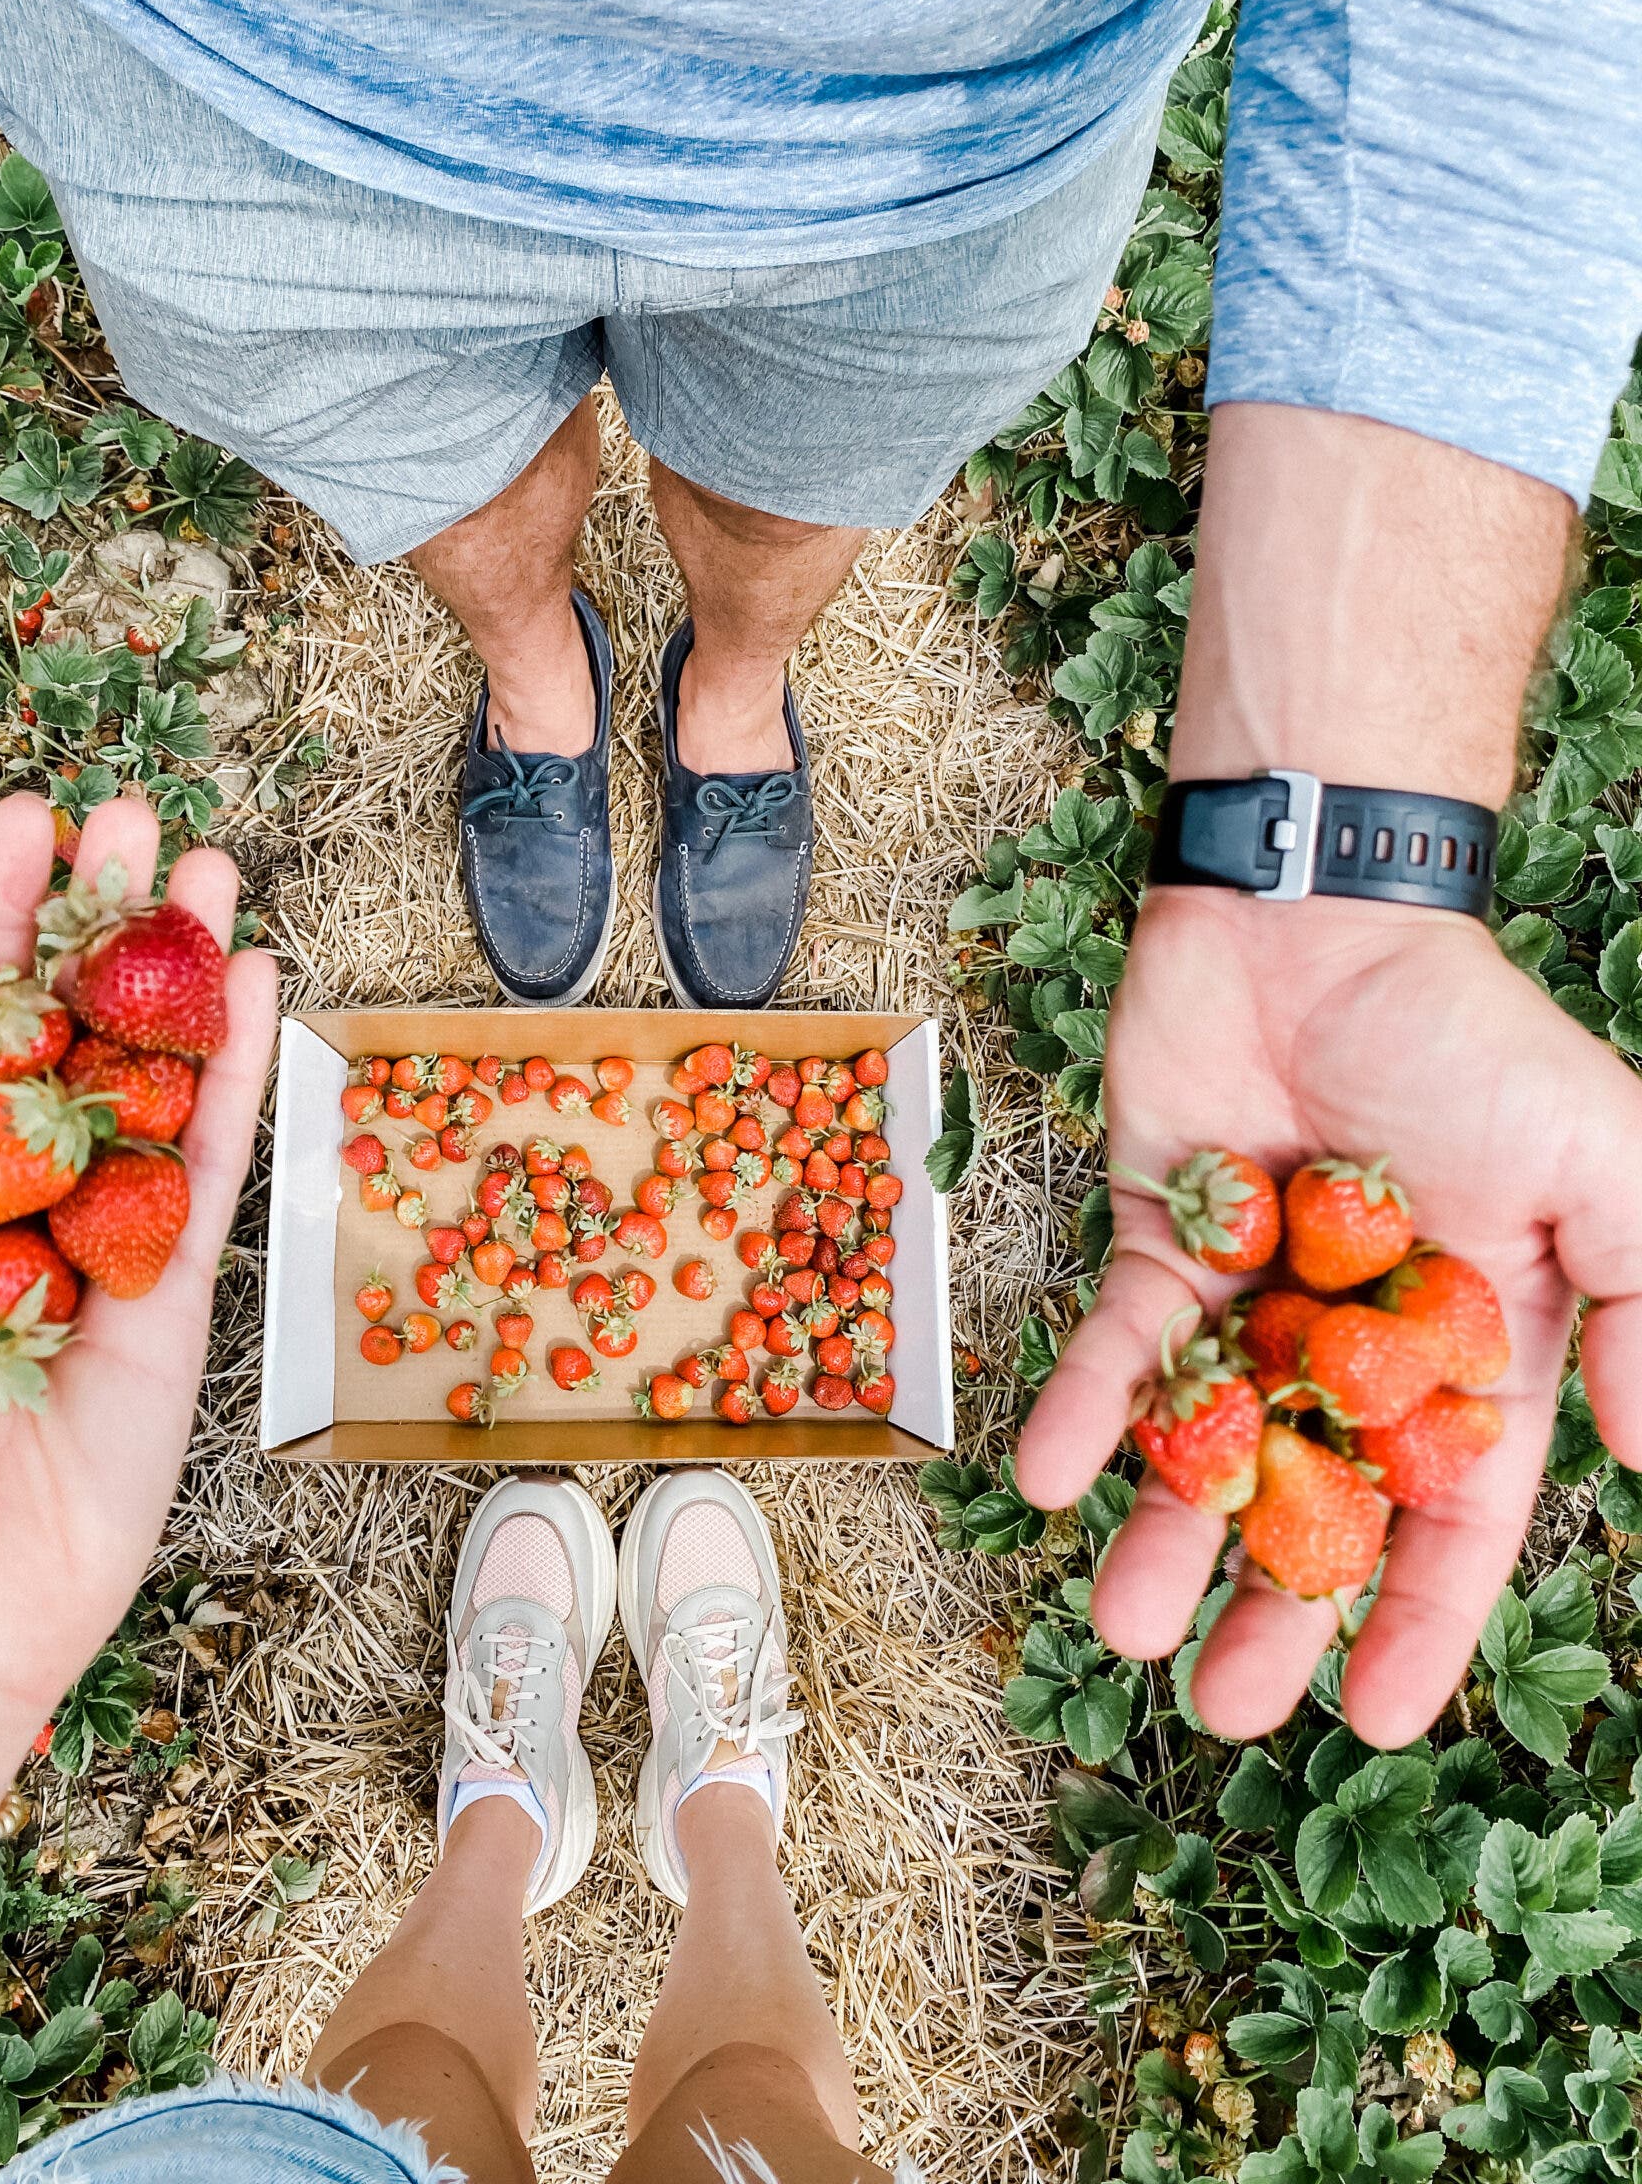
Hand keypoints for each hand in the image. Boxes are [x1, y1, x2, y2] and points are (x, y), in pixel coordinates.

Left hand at [0, 793, 276, 1809]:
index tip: (25, 823)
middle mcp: (15, 1208)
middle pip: (70, 1034)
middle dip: (103, 923)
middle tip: (136, 811)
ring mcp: (99, 1253)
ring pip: (151, 1084)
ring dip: (182, 976)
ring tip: (209, 866)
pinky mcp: (170, 1311)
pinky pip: (206, 1180)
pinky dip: (236, 1085)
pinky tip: (257, 990)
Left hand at [1016, 883, 1641, 1745]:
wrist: (1322, 915)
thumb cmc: (1473, 1036)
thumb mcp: (1605, 1167)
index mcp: (1475, 1350)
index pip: (1452, 1519)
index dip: (1417, 1623)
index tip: (1373, 1720)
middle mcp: (1357, 1344)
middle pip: (1316, 1509)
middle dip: (1273, 1611)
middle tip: (1222, 1710)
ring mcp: (1254, 1296)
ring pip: (1209, 1446)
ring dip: (1165, 1534)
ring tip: (1124, 1622)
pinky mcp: (1159, 1239)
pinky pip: (1118, 1345)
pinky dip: (1085, 1409)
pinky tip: (1051, 1477)